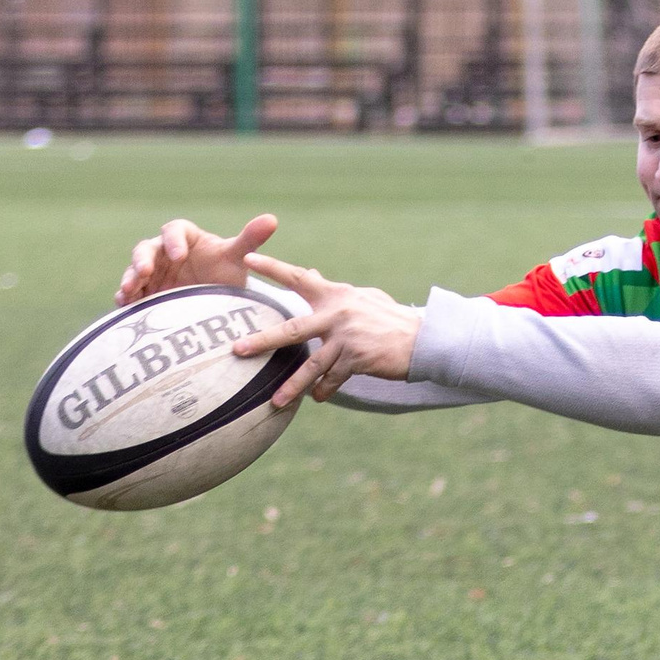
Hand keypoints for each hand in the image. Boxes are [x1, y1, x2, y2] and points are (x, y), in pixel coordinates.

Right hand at [116, 214, 277, 305]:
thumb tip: (272, 219)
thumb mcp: (238, 258)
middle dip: (142, 260)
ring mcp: (152, 273)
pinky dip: (126, 297)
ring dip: (130, 278)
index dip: (173, 240)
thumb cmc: (226, 272)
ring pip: (134, 271)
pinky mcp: (145, 292)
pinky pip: (130, 292)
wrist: (217, 302)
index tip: (179, 255)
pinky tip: (124, 304)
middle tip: (145, 272)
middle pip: (146, 249)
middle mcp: (163, 252)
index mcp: (184, 237)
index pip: (174, 230)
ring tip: (129, 291)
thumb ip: (250, 239)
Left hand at [232, 254, 423, 406]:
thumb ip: (334, 290)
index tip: (247, 258)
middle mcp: (337, 314)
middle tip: (238, 349)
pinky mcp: (357, 359)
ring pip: (310, 365)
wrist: (422, 340)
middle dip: (263, 341)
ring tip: (275, 401)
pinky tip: (317, 397)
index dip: (272, 267)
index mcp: (336, 294)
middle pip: (292, 330)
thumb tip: (312, 274)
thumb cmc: (390, 319)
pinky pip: (332, 379)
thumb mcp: (363, 298)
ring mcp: (346, 338)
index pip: (299, 277)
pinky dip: (324, 390)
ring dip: (291, 386)